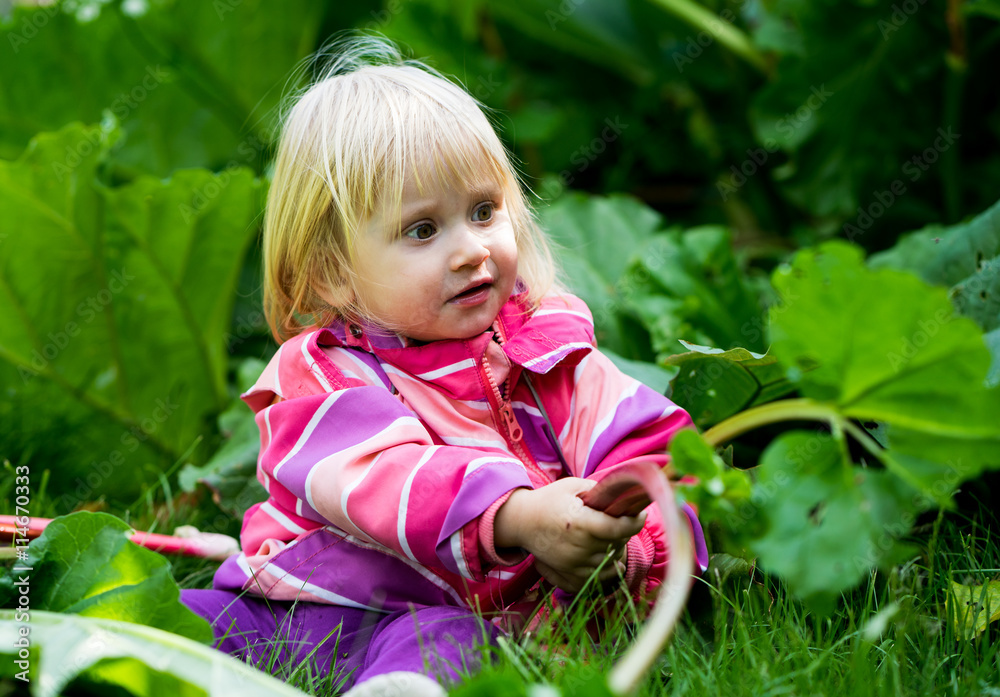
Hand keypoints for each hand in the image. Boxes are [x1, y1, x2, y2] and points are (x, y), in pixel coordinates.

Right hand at [493, 478, 644, 592]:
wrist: (522, 522)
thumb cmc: (549, 500)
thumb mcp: (573, 486)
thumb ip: (599, 490)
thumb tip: (622, 496)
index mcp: (579, 522)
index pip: (617, 528)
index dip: (634, 522)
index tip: (640, 514)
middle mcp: (577, 546)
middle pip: (617, 544)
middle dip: (625, 532)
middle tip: (621, 520)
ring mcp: (573, 563)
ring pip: (612, 562)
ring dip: (618, 549)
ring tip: (612, 536)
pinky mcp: (569, 574)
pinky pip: (600, 578)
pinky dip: (609, 569)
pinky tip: (609, 557)